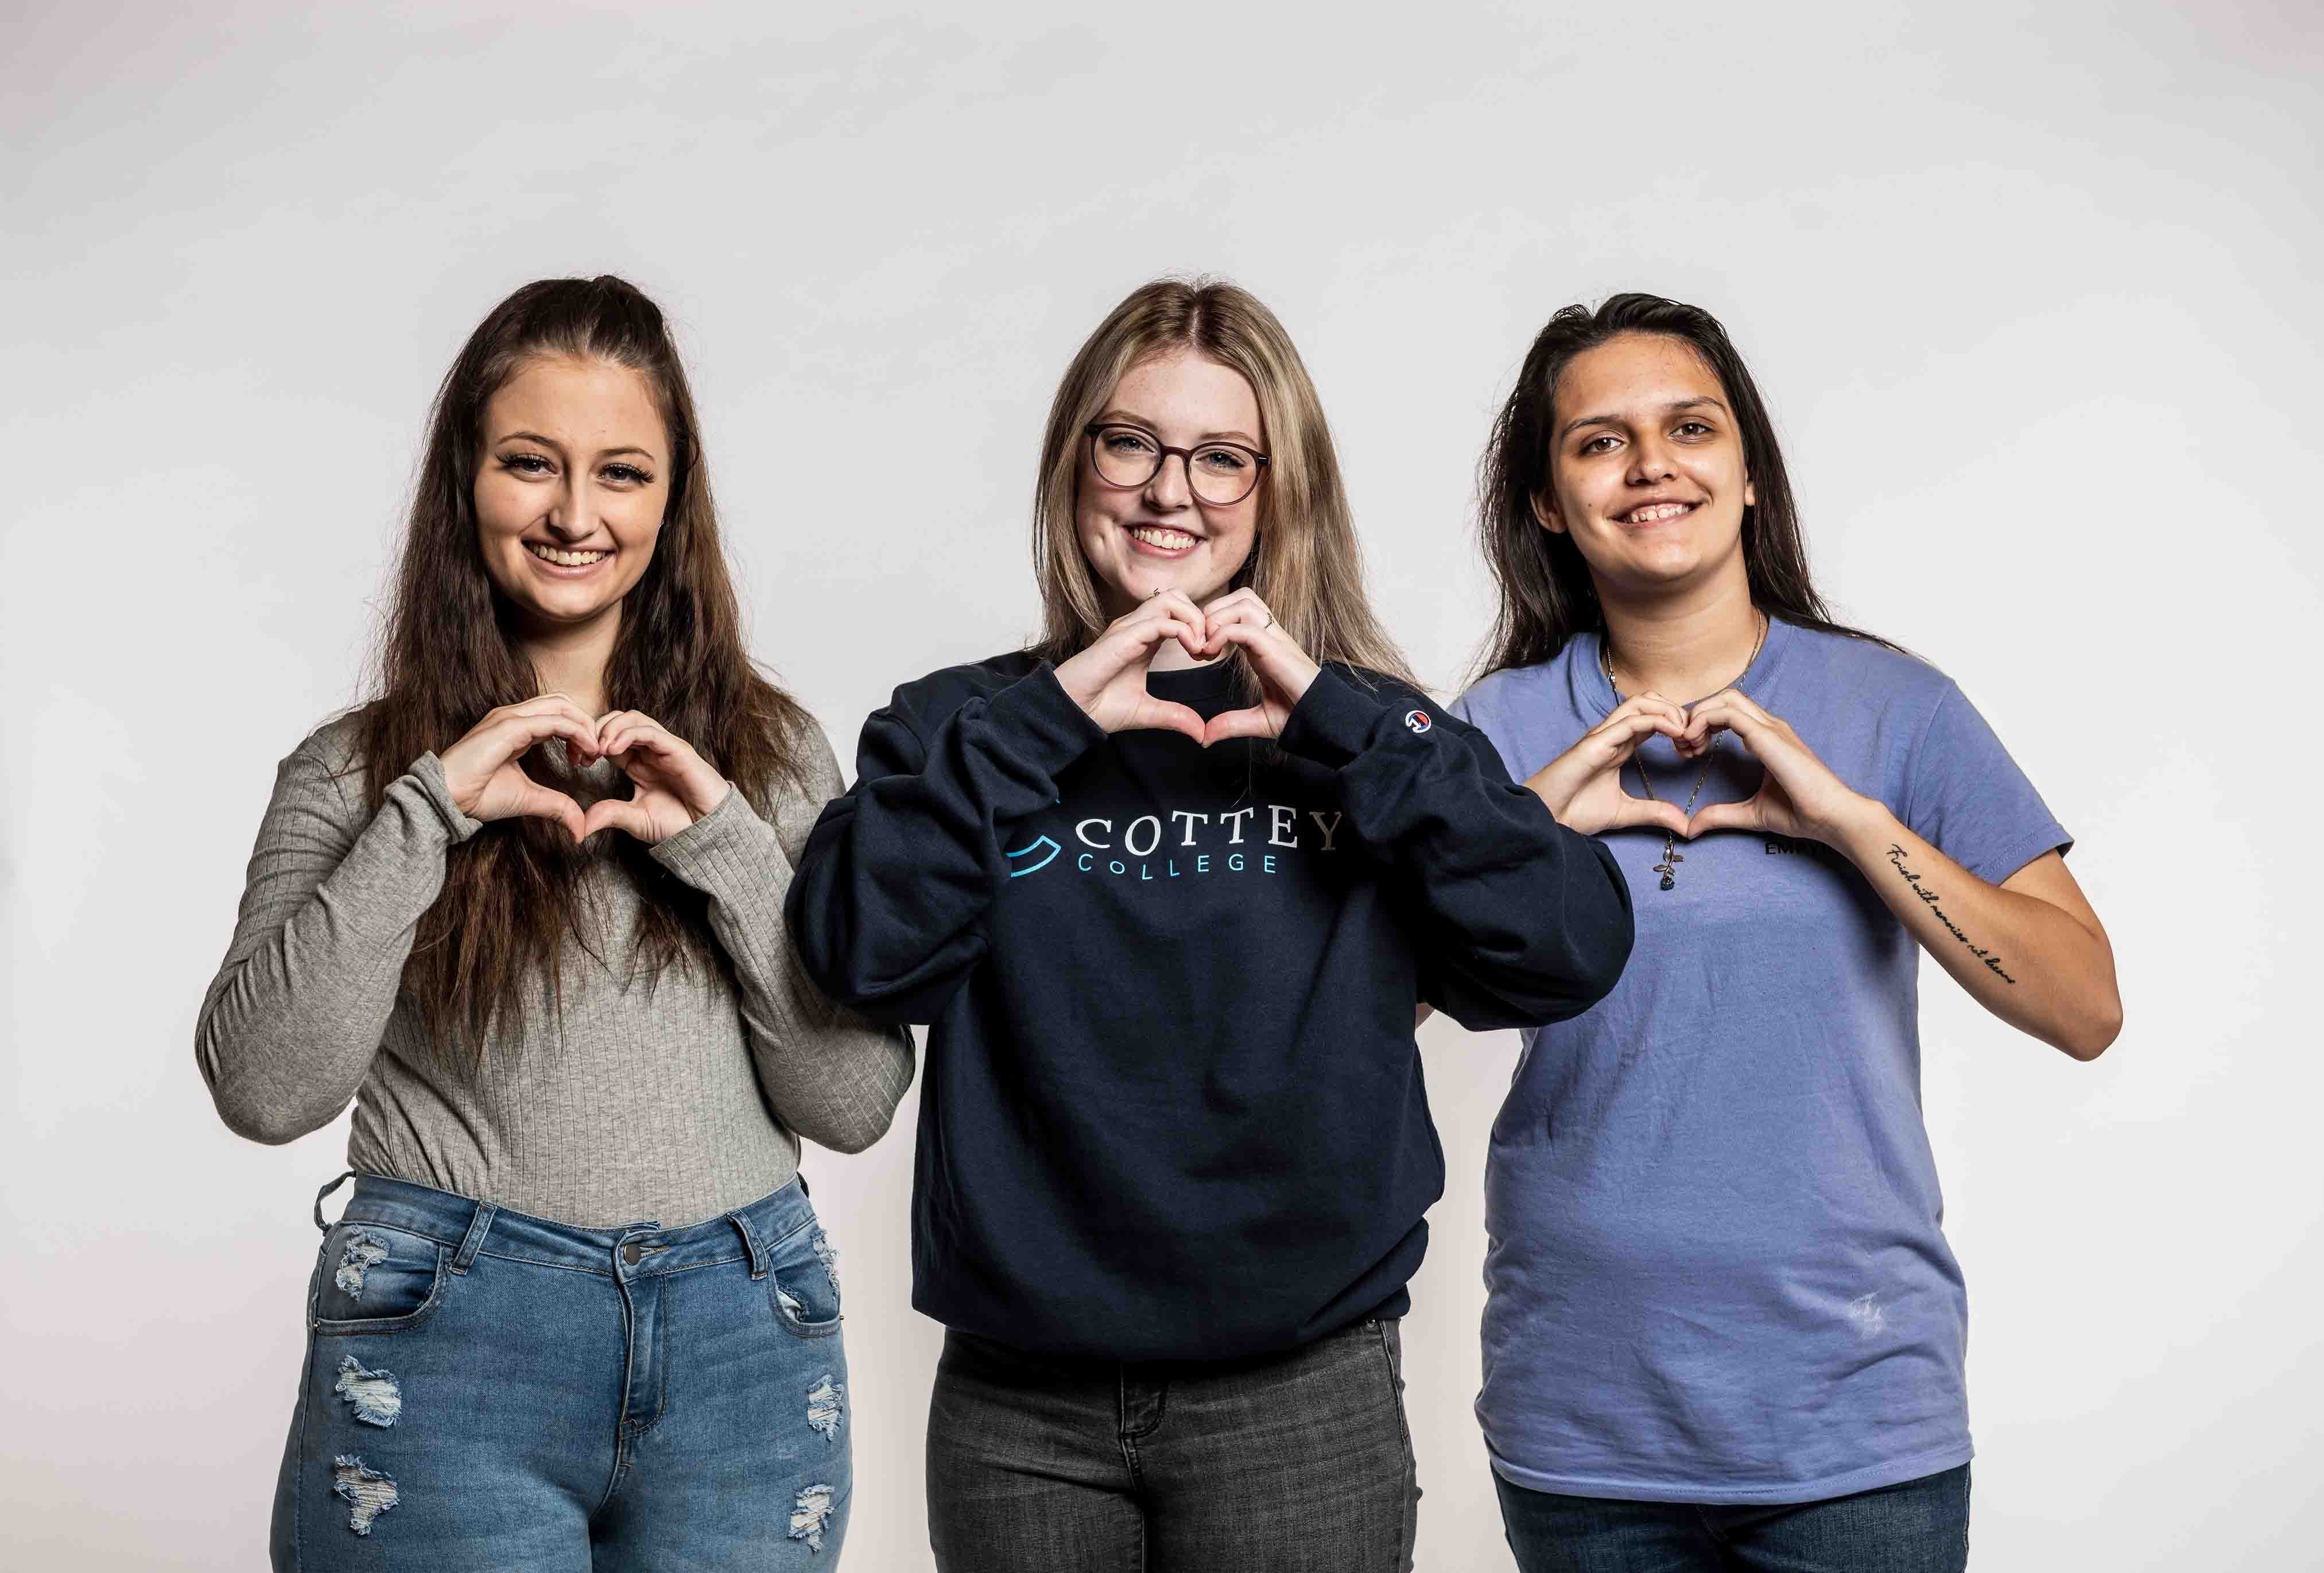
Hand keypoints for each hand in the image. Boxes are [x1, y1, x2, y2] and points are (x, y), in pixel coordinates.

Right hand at [438, 694, 601, 841]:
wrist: (446, 799)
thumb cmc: (477, 796)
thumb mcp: (528, 799)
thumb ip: (556, 806)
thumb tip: (580, 828)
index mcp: (517, 727)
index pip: (559, 714)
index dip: (580, 732)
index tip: (588, 760)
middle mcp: (514, 716)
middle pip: (565, 703)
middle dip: (587, 725)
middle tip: (594, 755)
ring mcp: (510, 717)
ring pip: (562, 706)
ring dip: (585, 727)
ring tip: (592, 754)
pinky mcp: (509, 727)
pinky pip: (553, 721)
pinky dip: (576, 732)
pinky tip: (584, 752)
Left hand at [583, 711, 733, 844]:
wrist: (708, 833)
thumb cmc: (678, 824)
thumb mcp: (635, 819)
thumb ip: (610, 814)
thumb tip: (581, 823)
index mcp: (638, 763)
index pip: (610, 737)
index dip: (590, 742)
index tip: (577, 760)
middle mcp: (650, 751)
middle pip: (619, 720)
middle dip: (596, 729)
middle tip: (584, 750)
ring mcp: (665, 747)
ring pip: (633, 718)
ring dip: (611, 727)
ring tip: (598, 747)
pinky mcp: (678, 750)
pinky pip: (650, 732)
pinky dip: (628, 734)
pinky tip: (612, 748)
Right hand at [1053, 591, 1209, 743]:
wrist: (1070, 712)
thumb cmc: (1098, 707)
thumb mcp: (1147, 712)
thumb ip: (1174, 716)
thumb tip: (1200, 730)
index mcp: (1143, 638)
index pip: (1177, 612)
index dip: (1199, 627)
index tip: (1208, 655)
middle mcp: (1136, 627)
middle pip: (1177, 596)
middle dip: (1200, 617)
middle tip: (1207, 648)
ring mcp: (1128, 628)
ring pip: (1171, 599)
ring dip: (1194, 620)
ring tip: (1199, 648)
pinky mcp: (1123, 638)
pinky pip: (1161, 621)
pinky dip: (1184, 631)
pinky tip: (1191, 652)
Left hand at [1197, 589, 1319, 744]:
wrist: (1323, 723)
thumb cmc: (1297, 717)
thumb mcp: (1257, 720)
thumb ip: (1230, 723)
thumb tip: (1205, 736)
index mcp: (1264, 645)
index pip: (1238, 610)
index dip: (1213, 622)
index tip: (1198, 652)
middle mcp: (1270, 636)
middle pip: (1241, 596)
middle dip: (1213, 612)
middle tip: (1199, 643)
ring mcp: (1276, 640)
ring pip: (1244, 601)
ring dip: (1217, 618)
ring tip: (1206, 647)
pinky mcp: (1278, 650)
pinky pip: (1244, 627)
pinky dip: (1222, 634)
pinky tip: (1211, 654)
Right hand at [1523, 693, 1692, 835]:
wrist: (1547, 819)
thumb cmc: (1574, 812)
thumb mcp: (1626, 813)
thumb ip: (1655, 813)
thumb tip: (1685, 825)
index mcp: (1619, 746)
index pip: (1653, 718)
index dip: (1677, 725)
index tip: (1693, 747)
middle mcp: (1612, 734)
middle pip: (1649, 701)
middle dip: (1677, 711)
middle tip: (1693, 737)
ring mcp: (1604, 735)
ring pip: (1641, 702)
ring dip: (1669, 710)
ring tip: (1685, 732)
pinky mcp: (1596, 742)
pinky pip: (1631, 720)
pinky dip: (1657, 720)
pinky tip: (1674, 732)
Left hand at [1681, 689, 1871, 844]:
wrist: (1831, 817)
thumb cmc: (1801, 814)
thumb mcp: (1750, 814)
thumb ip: (1720, 816)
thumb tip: (1691, 828)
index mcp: (1767, 738)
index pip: (1729, 712)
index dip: (1702, 725)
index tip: (1688, 751)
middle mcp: (1769, 727)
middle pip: (1725, 698)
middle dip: (1697, 715)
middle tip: (1682, 744)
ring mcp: (1771, 728)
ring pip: (1725, 699)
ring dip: (1698, 715)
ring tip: (1686, 743)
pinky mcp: (1768, 736)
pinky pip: (1727, 714)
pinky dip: (1703, 721)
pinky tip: (1694, 743)